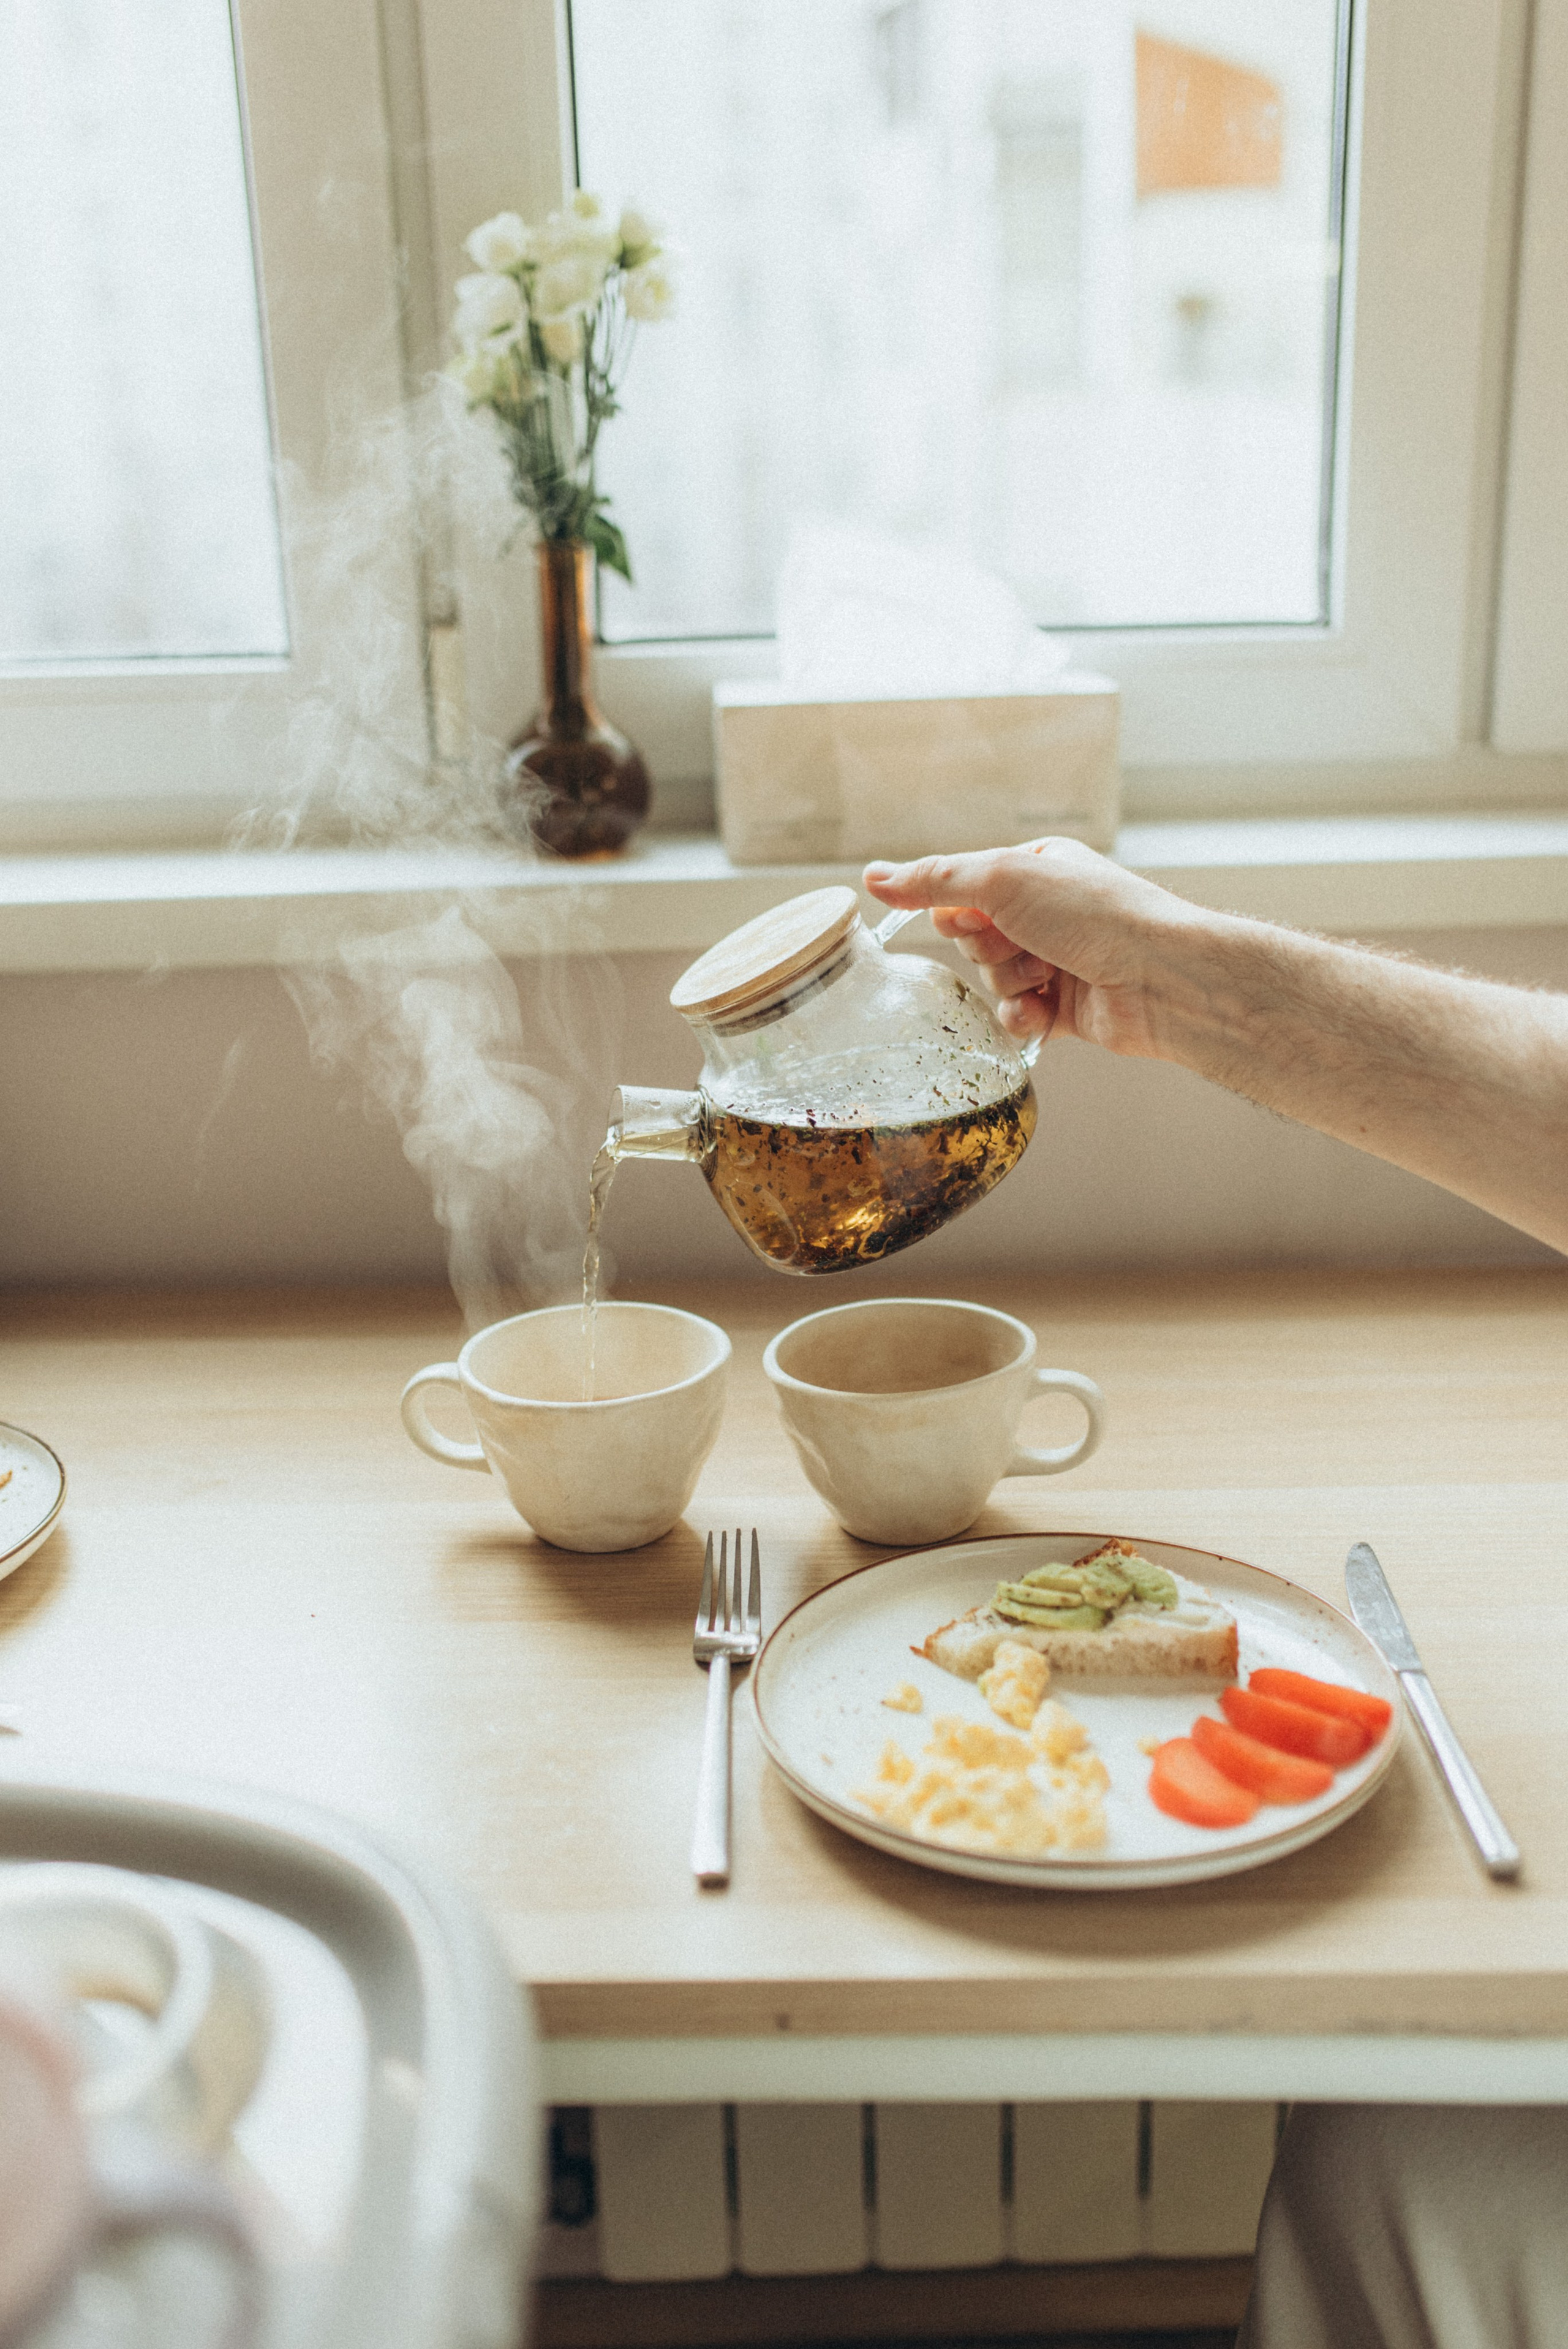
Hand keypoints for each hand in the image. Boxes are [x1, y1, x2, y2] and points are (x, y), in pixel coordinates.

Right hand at [863, 837, 1200, 1058]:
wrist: (1159, 978)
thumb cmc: (1095, 915)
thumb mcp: (1004, 879)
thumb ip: (935, 879)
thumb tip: (873, 875)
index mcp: (1033, 869)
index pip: (960, 890)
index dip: (958, 913)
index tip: (978, 919)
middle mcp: (1045, 913)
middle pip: (972, 939)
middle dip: (990, 950)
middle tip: (1026, 944)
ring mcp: (1056, 960)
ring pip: (992, 980)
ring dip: (1011, 982)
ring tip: (1048, 976)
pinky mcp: (1065, 1007)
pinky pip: (1016, 1016)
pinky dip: (1025, 1016)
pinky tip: (1047, 1012)